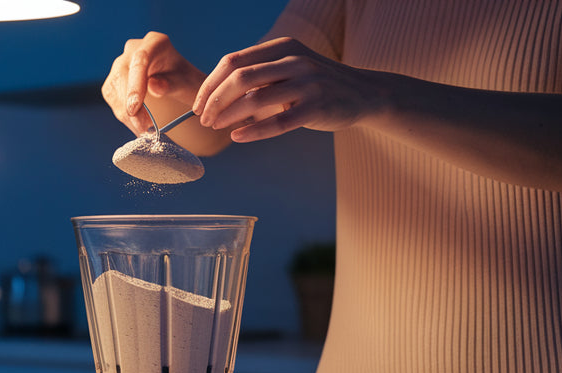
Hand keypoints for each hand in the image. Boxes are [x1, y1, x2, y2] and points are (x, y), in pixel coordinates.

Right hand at [102, 32, 205, 134]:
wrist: (180, 83)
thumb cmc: (186, 81)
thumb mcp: (187, 84)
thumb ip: (172, 84)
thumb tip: (153, 86)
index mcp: (155, 42)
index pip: (140, 61)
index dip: (135, 85)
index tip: (134, 109)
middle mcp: (134, 48)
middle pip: (123, 76)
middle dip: (130, 106)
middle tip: (144, 129)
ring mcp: (121, 63)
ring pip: (114, 89)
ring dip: (126, 114)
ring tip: (144, 130)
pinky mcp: (114, 79)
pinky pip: (112, 98)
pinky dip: (123, 114)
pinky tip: (136, 124)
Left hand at [194, 37, 390, 142]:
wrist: (363, 93)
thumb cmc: (316, 84)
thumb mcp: (288, 68)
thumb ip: (258, 74)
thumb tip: (214, 94)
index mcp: (282, 47)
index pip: (233, 61)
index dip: (210, 83)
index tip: (198, 103)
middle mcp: (294, 61)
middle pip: (239, 78)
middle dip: (214, 100)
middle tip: (204, 118)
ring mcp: (307, 83)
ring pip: (255, 98)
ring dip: (228, 115)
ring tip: (215, 127)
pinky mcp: (317, 107)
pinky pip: (278, 122)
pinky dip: (253, 131)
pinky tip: (237, 137)